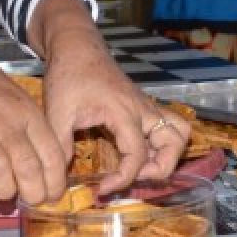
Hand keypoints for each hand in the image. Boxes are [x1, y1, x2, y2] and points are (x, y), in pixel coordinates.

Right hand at [0, 50, 66, 204]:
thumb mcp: (23, 104)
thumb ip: (36, 134)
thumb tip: (50, 174)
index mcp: (28, 116)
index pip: (51, 154)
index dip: (56, 182)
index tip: (53, 195)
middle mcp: (4, 124)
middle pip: (27, 166)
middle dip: (34, 193)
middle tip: (31, 199)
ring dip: (5, 190)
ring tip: (5, 193)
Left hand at [31, 0, 190, 195]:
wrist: (77, 48)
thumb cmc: (68, 76)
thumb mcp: (57, 113)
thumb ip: (60, 147)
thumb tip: (60, 180)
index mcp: (124, 112)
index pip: (138, 155)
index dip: (124, 178)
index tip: (101, 188)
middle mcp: (143, 109)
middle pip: (175, 142)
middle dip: (160, 169)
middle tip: (133, 178)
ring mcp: (146, 106)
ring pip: (179, 131)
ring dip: (168, 154)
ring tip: (143, 168)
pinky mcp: (144, 105)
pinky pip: (168, 125)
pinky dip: (163, 143)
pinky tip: (139, 153)